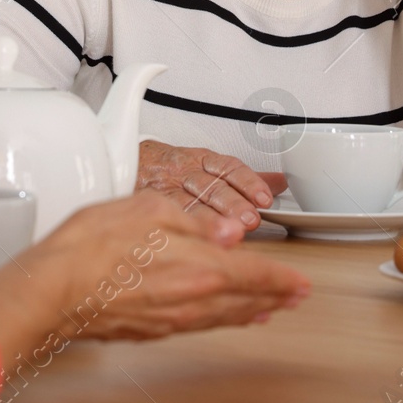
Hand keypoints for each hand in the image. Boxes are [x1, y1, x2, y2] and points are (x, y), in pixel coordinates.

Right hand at [0, 192, 309, 366]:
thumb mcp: (148, 210)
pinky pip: (199, 325)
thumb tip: (227, 231)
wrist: (53, 291)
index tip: (301, 281)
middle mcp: (193, 299)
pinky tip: (218, 318)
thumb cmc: (91, 248)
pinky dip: (219, 320)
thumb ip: (193, 221)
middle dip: (275, 297)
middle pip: (246, 300)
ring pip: (224, 317)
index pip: (255, 274)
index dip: (283, 278)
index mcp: (199, 266)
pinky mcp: (151, 329)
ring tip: (267, 310)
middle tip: (295, 297)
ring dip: (250, 311)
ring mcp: (172, 319)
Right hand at [137, 139, 288, 228]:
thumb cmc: (168, 171)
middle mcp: (184, 174)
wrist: (122, 168)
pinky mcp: (148, 208)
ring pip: (190, 204)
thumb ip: (242, 178)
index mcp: (200, 161)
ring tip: (234, 234)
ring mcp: (165, 191)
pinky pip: (167, 218)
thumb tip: (279, 182)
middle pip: (212, 187)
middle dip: (234, 204)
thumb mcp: (205, 165)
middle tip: (251, 218)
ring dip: (214, 221)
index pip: (227, 167)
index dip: (248, 182)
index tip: (264, 197)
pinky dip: (186, 230)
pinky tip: (203, 242)